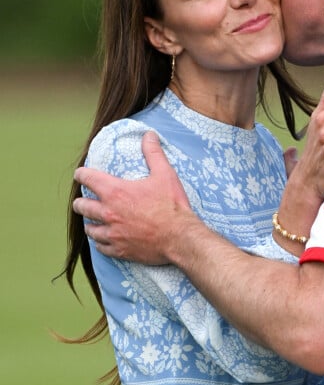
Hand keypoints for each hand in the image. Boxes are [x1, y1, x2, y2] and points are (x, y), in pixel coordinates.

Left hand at [73, 132, 191, 263]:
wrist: (180, 237)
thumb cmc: (172, 205)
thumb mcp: (165, 174)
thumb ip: (153, 153)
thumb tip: (149, 135)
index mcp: (115, 192)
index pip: (87, 178)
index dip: (82, 174)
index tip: (81, 174)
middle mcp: (108, 213)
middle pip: (82, 206)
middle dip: (81, 202)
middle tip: (85, 200)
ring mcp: (112, 233)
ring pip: (90, 229)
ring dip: (91, 223)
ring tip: (94, 221)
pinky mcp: (120, 250)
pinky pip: (101, 247)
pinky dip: (101, 242)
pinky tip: (105, 240)